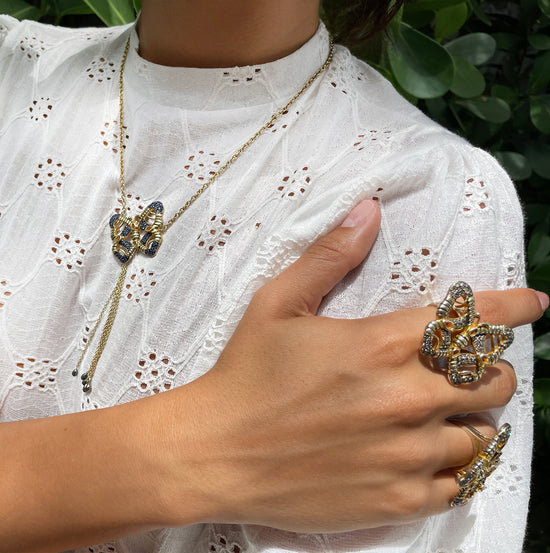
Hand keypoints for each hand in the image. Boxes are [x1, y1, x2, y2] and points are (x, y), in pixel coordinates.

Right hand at [164, 200, 544, 532]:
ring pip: (481, 435)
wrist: (216, 453)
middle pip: (491, 381)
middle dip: (488, 367)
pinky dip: (455, 465)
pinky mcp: (395, 500)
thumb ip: (330, 256)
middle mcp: (404, 400)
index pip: (470, 321)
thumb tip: (368, 210)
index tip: (533, 303)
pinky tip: (427, 453)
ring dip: (469, 417)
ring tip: (440, 412)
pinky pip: (459, 484)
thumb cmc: (246, 373)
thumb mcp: (278, 303)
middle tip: (462, 367)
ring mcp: (404, 456)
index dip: (511, 308)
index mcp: (379, 345)